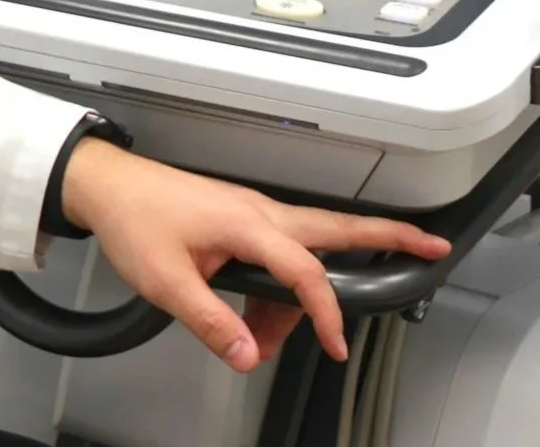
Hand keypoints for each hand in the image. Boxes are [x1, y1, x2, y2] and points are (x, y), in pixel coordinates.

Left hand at [61, 138, 449, 373]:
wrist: (106, 185)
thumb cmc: (133, 221)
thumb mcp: (166, 282)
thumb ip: (212, 322)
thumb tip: (250, 354)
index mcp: (247, 224)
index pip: (305, 271)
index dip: (325, 313)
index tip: (334, 346)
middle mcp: (258, 211)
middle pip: (337, 227)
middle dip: (387, 236)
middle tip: (432, 246)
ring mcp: (251, 211)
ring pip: (307, 246)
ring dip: (312, 290)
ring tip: (299, 335)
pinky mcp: (240, 217)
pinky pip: (280, 250)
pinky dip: (286, 282)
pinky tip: (266, 315)